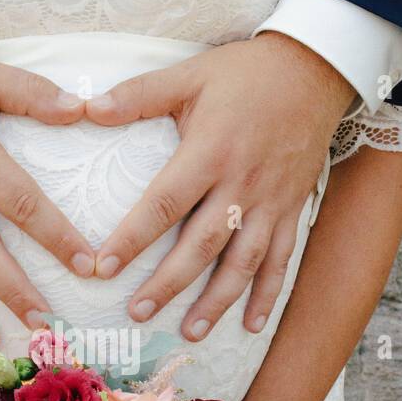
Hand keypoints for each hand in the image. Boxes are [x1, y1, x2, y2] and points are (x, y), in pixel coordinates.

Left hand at [84, 33, 355, 339]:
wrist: (316, 69)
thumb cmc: (246, 73)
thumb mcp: (190, 74)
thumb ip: (139, 95)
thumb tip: (86, 108)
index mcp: (210, 152)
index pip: (164, 204)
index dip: (132, 238)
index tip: (102, 268)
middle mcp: (241, 184)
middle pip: (201, 244)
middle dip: (168, 283)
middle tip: (137, 313)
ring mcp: (271, 201)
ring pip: (243, 262)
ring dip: (217, 300)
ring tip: (191, 331)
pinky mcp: (293, 209)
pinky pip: (282, 258)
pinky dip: (269, 294)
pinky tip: (253, 324)